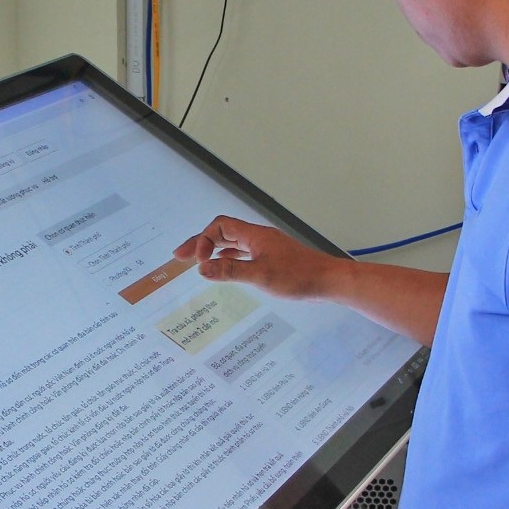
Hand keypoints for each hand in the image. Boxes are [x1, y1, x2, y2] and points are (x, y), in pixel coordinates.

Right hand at [171, 216, 342, 300]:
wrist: (328, 280)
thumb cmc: (299, 276)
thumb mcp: (261, 276)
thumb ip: (231, 271)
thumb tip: (203, 270)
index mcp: (254, 235)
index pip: (220, 227)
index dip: (204, 241)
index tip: (199, 262)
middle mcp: (258, 238)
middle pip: (222, 233)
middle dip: (200, 243)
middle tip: (180, 256)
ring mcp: (265, 247)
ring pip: (232, 243)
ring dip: (213, 250)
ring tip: (196, 261)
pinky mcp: (272, 258)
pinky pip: (242, 253)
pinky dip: (228, 258)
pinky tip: (224, 268)